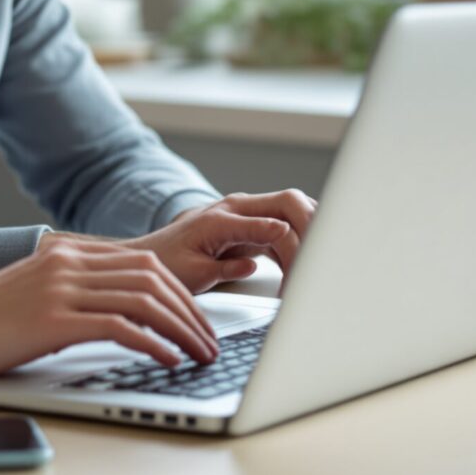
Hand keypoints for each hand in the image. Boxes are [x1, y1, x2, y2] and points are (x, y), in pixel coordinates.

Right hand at [0, 239, 220, 380]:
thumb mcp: (33, 294)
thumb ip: (74, 291)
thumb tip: (118, 313)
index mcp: (66, 252)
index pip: (143, 264)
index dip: (181, 293)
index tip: (198, 321)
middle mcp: (68, 262)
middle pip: (153, 277)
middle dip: (191, 311)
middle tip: (209, 342)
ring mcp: (60, 288)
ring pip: (144, 299)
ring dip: (181, 330)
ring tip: (199, 355)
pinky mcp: (51, 319)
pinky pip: (120, 326)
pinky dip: (153, 343)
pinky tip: (166, 360)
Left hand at [123, 190, 317, 292]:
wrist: (156, 253)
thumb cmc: (170, 262)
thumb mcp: (192, 272)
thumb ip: (223, 268)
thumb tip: (253, 265)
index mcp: (220, 217)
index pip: (261, 218)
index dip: (282, 232)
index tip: (296, 244)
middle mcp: (239, 208)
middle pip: (288, 202)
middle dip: (311, 226)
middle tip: (319, 260)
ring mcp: (250, 215)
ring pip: (294, 213)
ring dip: (311, 234)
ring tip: (318, 265)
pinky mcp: (257, 228)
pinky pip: (289, 229)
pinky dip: (303, 243)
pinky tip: (310, 263)